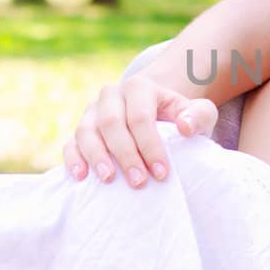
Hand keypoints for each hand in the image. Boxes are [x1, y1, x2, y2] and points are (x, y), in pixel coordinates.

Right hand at [63, 74, 219, 185]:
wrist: (156, 115)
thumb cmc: (179, 117)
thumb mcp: (198, 113)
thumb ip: (199, 116)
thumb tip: (185, 127)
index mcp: (140, 87)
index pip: (141, 117)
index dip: (150, 146)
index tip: (162, 173)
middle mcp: (111, 95)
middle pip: (112, 123)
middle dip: (125, 154)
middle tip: (139, 182)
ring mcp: (92, 111)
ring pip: (86, 131)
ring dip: (96, 156)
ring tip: (108, 179)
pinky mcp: (80, 129)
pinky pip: (70, 142)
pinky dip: (73, 158)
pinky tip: (81, 176)